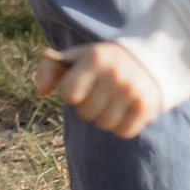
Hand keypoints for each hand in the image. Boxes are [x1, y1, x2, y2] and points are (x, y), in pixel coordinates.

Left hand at [37, 40, 164, 137]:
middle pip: (86, 113)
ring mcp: (133, 91)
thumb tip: (41, 91)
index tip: (80, 82)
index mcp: (95, 58)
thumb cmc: (101, 61)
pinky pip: (124, 132)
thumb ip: (49, 69)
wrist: (148, 59)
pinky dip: (121, 125)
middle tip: (98, 92)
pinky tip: (125, 109)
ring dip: (104, 116)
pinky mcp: (147, 107)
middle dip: (87, 105)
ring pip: (104, 124)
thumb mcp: (75, 58)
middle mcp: (116, 74)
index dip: (71, 92)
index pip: (69, 94)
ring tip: (112, 99)